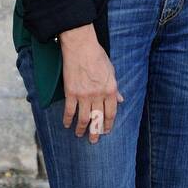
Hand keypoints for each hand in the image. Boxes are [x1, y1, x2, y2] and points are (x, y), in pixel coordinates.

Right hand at [58, 25, 122, 140]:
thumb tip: (121, 100)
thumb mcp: (112, 71)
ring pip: (83, 118)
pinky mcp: (71, 92)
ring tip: (79, 135)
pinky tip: (67, 125)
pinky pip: (69, 111)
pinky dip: (68, 120)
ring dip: (81, 129)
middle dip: (96, 132)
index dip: (108, 124)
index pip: (111, 113)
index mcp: (110, 90)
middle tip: (94, 140)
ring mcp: (84, 95)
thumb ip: (115, 88)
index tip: (106, 131)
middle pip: (97, 119)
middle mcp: (98, 95)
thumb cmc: (97, 56)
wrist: (81, 46)